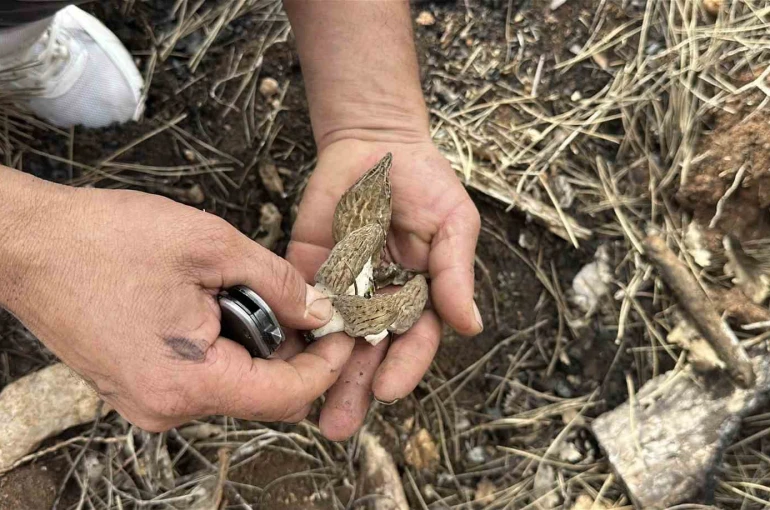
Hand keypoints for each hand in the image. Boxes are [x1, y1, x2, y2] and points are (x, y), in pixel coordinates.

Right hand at [1, 179, 352, 431]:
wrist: (29, 244)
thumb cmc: (107, 240)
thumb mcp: (212, 246)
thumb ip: (279, 283)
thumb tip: (321, 310)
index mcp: (188, 384)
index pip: (287, 395)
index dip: (327, 364)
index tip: (346, 330)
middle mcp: (167, 408)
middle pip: (263, 394)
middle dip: (292, 350)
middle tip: (300, 300)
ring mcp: (148, 402)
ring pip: (235, 385)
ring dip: (256, 344)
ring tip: (243, 291)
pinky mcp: (138, 386)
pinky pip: (203, 377)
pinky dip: (225, 346)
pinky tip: (216, 304)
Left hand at [287, 138, 481, 439]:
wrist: (375, 144)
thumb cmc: (425, 182)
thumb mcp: (452, 224)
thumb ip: (454, 273)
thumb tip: (470, 325)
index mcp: (420, 295)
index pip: (414, 340)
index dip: (404, 367)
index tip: (388, 389)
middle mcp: (382, 301)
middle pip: (370, 354)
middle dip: (356, 389)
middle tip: (338, 426)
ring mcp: (345, 289)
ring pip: (334, 341)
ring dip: (321, 376)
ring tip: (309, 412)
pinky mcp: (310, 272)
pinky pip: (300, 307)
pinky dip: (291, 335)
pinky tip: (280, 362)